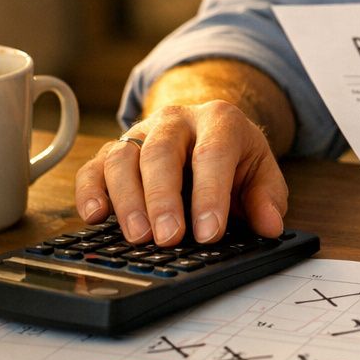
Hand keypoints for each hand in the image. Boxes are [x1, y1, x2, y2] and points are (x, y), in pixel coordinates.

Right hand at [74, 100, 287, 247]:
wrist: (208, 129)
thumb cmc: (234, 156)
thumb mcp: (261, 171)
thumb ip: (267, 197)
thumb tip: (270, 225)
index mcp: (219, 121)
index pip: (213, 154)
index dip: (210, 194)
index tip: (209, 233)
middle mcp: (175, 121)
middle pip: (161, 153)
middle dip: (163, 198)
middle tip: (168, 237)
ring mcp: (140, 133)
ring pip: (123, 158)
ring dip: (127, 200)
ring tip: (138, 237)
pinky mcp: (113, 150)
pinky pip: (93, 167)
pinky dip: (90, 192)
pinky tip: (95, 216)